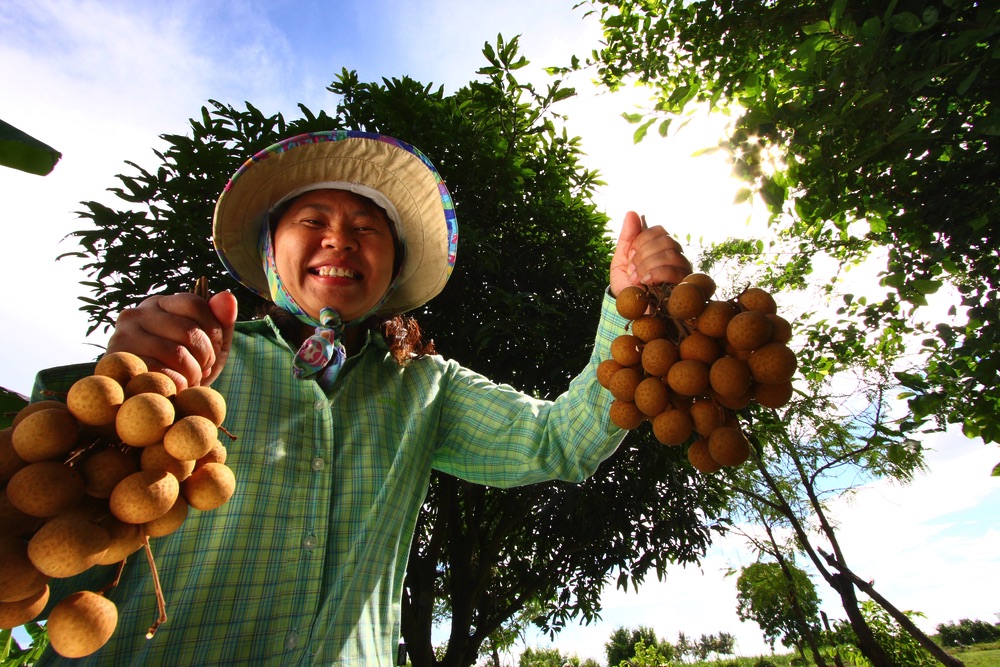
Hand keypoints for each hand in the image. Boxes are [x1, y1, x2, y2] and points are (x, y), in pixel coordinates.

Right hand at [107, 291, 238, 389]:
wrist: (152, 400)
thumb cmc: (184, 366)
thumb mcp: (210, 343)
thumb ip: (221, 320)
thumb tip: (228, 297)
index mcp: (159, 304)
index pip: (195, 304)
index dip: (214, 330)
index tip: (215, 348)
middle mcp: (136, 314)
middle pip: (188, 331)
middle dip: (206, 356)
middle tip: (204, 369)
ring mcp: (123, 338)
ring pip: (176, 353)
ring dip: (194, 373)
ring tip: (192, 379)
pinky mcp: (118, 364)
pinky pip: (162, 374)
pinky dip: (179, 385)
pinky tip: (177, 388)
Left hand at [609, 211, 692, 296]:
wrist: (630, 310)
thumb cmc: (627, 286)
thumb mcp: (620, 260)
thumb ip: (627, 237)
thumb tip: (632, 212)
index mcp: (660, 247)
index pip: (658, 231)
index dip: (641, 241)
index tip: (629, 257)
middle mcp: (675, 256)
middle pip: (666, 240)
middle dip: (643, 254)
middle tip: (631, 270)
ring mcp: (682, 270)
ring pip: (671, 254)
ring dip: (648, 265)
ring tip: (637, 279)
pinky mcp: (685, 286)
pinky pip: (675, 270)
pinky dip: (657, 273)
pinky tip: (646, 282)